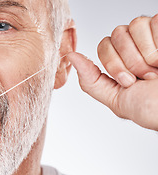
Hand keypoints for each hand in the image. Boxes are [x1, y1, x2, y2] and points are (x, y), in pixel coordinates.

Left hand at [68, 14, 157, 130]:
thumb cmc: (152, 108)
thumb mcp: (116, 99)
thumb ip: (90, 80)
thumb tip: (70, 56)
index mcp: (122, 62)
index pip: (103, 45)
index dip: (113, 64)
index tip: (128, 82)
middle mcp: (135, 47)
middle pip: (115, 35)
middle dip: (129, 60)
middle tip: (144, 76)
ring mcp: (152, 36)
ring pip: (134, 25)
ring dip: (146, 53)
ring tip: (157, 69)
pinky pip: (153, 22)